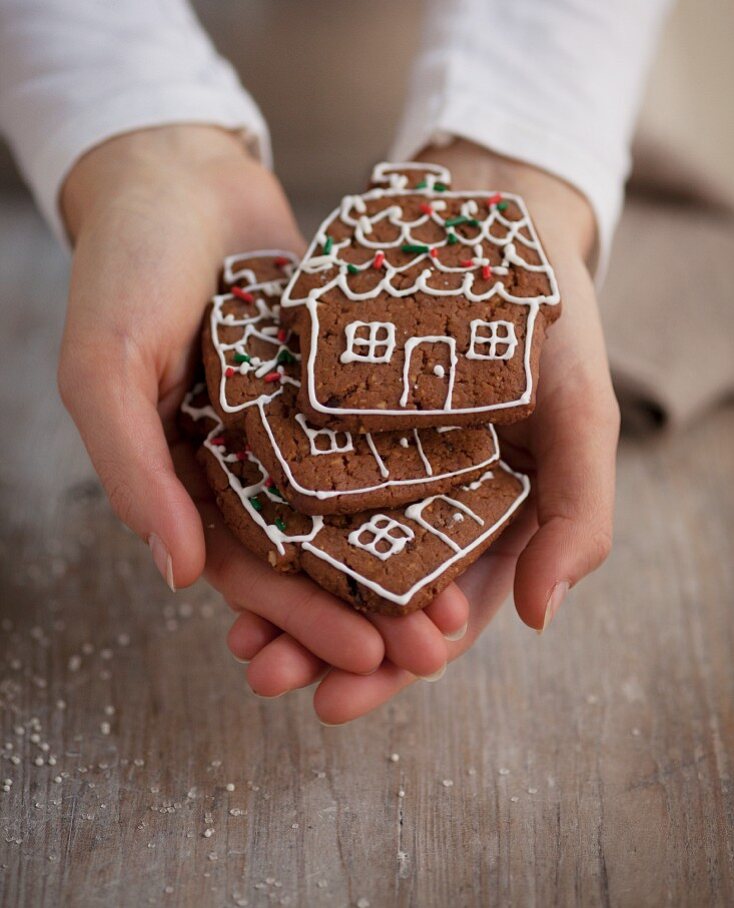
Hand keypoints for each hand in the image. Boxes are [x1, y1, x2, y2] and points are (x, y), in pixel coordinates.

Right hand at [57, 125, 465, 685]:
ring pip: (353, 504)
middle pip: (312, 550)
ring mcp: (291, 420)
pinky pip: (377, 434)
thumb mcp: (105, 367)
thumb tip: (176, 575)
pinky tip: (466, 501)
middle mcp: (241, 458)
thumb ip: (133, 468)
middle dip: (366, 605)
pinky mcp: (333, 378)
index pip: (246, 565)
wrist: (178, 171)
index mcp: (184, 474)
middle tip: (433, 649)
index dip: (302, 616)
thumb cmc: (123, 266)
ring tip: (461, 596)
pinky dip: (412, 472)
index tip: (367, 656)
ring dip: (400, 554)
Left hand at [225, 140, 619, 722]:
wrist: (491, 216)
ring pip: (323, 543)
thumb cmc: (551, 317)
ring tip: (235, 635)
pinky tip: (220, 539)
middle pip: (371, 591)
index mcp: (485, 515)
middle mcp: (424, 498)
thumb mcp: (581, 410)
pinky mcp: (323, 412)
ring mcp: (372, 457)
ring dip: (282, 594)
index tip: (342, 698)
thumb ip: (575, 512)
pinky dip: (260, 511)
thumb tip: (539, 619)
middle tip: (268, 677)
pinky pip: (287, 470)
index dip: (395, 661)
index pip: (442, 611)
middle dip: (321, 643)